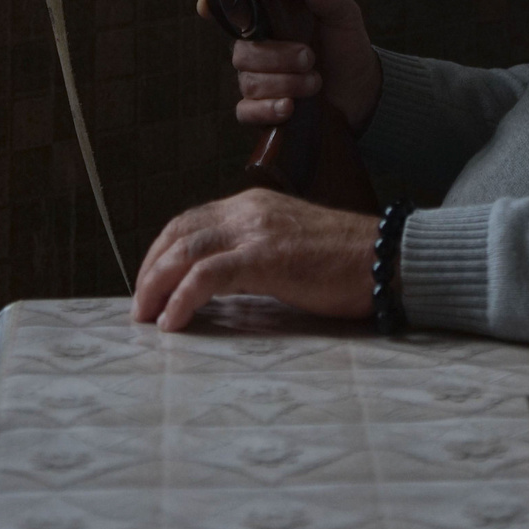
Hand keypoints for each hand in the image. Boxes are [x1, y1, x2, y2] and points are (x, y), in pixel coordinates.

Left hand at [131, 189, 377, 330]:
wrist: (389, 259)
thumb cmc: (347, 263)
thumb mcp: (290, 248)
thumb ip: (254, 255)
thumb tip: (217, 286)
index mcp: (254, 205)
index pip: (189, 222)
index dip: (160, 254)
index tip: (149, 287)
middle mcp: (249, 210)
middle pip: (178, 234)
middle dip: (149, 271)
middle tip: (139, 309)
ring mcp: (257, 231)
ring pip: (184, 252)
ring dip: (155, 286)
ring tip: (145, 319)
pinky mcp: (266, 257)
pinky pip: (207, 276)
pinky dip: (181, 299)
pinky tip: (173, 323)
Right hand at [195, 0, 382, 131]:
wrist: (360, 87)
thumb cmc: (344, 46)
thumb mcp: (344, 18)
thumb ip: (332, 0)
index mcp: (270, 20)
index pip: (232, 9)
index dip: (215, 5)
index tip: (205, 6)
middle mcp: (257, 49)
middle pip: (242, 52)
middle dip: (277, 56)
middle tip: (309, 57)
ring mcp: (257, 80)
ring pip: (249, 81)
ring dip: (284, 82)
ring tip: (314, 81)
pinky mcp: (263, 110)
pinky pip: (246, 112)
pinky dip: (266, 109)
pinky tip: (287, 107)